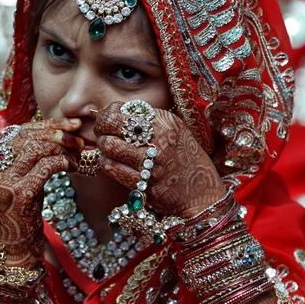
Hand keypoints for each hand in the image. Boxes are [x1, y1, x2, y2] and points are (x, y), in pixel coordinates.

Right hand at [0, 118, 82, 266]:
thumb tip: (57, 130)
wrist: (12, 247)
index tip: (71, 125)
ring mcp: (2, 181)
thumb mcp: (18, 178)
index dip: (47, 125)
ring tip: (77, 155)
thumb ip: (27, 156)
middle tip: (78, 140)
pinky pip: (45, 167)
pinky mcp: (18, 195)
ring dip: (62, 148)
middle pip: (27, 137)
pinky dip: (63, 162)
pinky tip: (73, 167)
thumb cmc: (19, 211)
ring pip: (36, 148)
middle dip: (58, 134)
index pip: (19, 132)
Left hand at [94, 102, 225, 217]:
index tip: (108, 121)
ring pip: (108, 145)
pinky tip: (112, 163)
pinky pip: (111, 167)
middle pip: (112, 123)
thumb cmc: (184, 159)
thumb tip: (113, 113)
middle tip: (103, 134)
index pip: (122, 109)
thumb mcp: (174, 130)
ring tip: (109, 150)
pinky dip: (106, 163)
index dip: (108, 114)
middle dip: (101, 128)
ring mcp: (151, 162)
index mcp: (165, 122)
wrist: (202, 194)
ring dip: (103, 148)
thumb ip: (147, 121)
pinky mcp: (143, 183)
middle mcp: (159, 139)